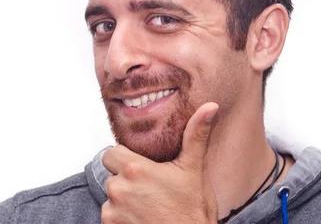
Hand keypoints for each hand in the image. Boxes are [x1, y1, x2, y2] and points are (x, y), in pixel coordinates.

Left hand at [101, 102, 219, 223]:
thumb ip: (195, 135)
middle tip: (150, 188)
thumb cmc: (193, 211)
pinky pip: (110, 216)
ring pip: (111, 197)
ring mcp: (113, 211)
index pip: (111, 153)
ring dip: (124, 200)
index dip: (125, 159)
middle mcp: (119, 189)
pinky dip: (122, 218)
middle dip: (126, 179)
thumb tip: (210, 107)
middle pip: (112, 175)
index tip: (142, 167)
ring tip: (148, 205)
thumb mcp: (194, 170)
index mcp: (135, 169)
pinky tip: (142, 219)